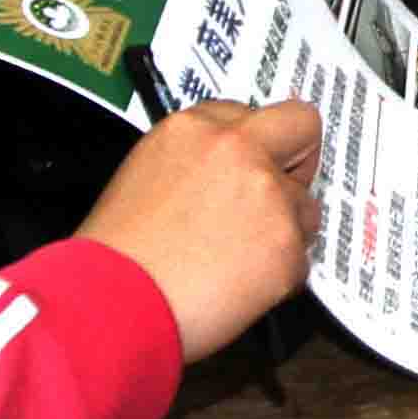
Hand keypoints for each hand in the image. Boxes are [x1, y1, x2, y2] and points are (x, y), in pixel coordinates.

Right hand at [75, 99, 323, 360]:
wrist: (111, 304)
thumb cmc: (117, 255)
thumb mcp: (145, 176)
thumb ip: (197, 162)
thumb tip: (230, 176)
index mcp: (194, 129)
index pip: (252, 115)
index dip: (255, 145)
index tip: (251, 167)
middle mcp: (237, 150)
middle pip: (302, 125)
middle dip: (300, 158)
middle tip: (281, 194)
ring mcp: (267, 195)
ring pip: (306, 207)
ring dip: (284, 232)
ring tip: (236, 262)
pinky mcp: (286, 244)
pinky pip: (300, 260)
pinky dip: (278, 278)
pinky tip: (237, 288)